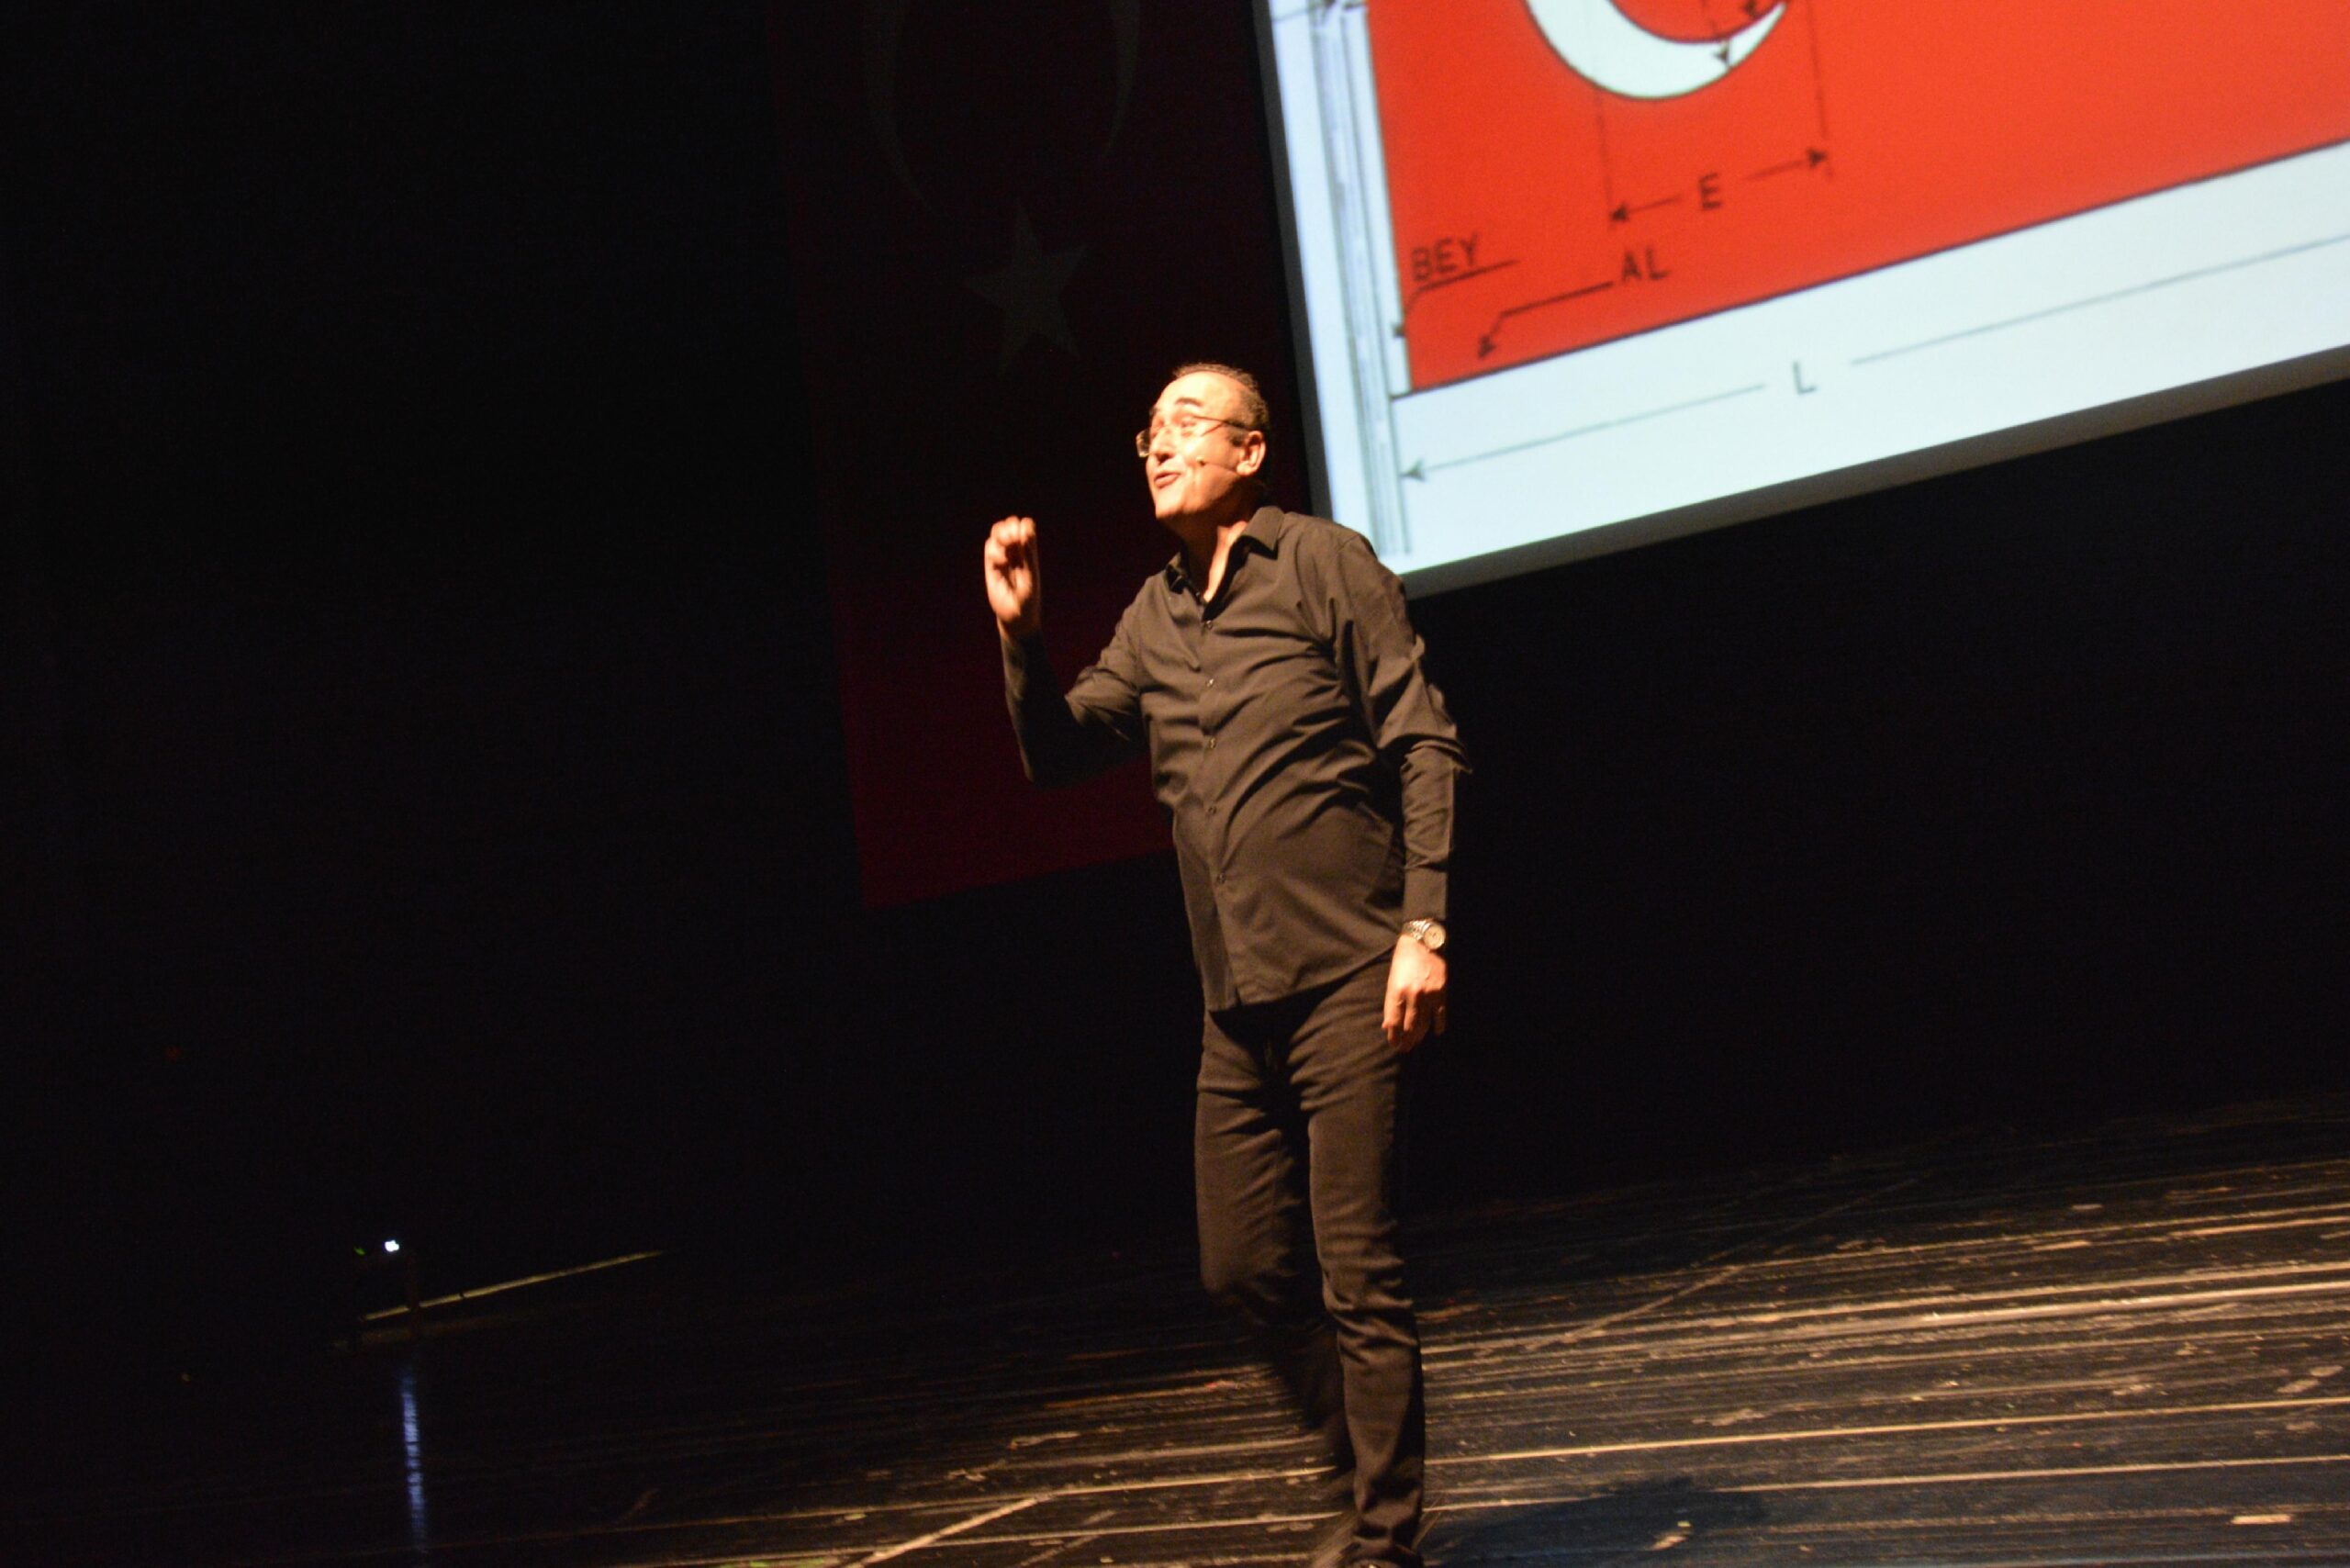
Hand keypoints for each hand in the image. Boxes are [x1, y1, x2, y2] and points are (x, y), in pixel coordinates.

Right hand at [984, 515, 1042, 639]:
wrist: (1016, 618)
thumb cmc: (1029, 600)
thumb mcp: (1031, 577)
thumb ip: (1029, 555)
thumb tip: (1026, 531)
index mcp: (1030, 552)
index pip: (1026, 526)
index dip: (1023, 525)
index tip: (1024, 537)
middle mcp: (1016, 552)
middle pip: (1010, 525)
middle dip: (1010, 528)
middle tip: (1013, 541)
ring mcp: (1003, 557)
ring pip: (997, 532)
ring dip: (1000, 535)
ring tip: (1006, 548)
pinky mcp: (991, 566)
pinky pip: (989, 547)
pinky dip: (994, 551)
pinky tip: (1001, 562)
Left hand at [1382, 934, 1448, 1051]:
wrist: (1423, 942)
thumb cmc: (1403, 960)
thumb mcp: (1391, 980)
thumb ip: (1391, 1003)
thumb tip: (1388, 1025)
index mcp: (1396, 991)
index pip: (1393, 1021)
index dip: (1393, 1036)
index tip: (1394, 1044)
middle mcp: (1412, 995)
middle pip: (1409, 1026)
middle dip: (1406, 1040)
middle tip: (1405, 1048)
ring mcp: (1428, 994)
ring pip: (1424, 1023)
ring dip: (1419, 1036)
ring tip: (1415, 1043)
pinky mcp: (1441, 992)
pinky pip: (1441, 1015)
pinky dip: (1439, 1026)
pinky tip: (1436, 1032)